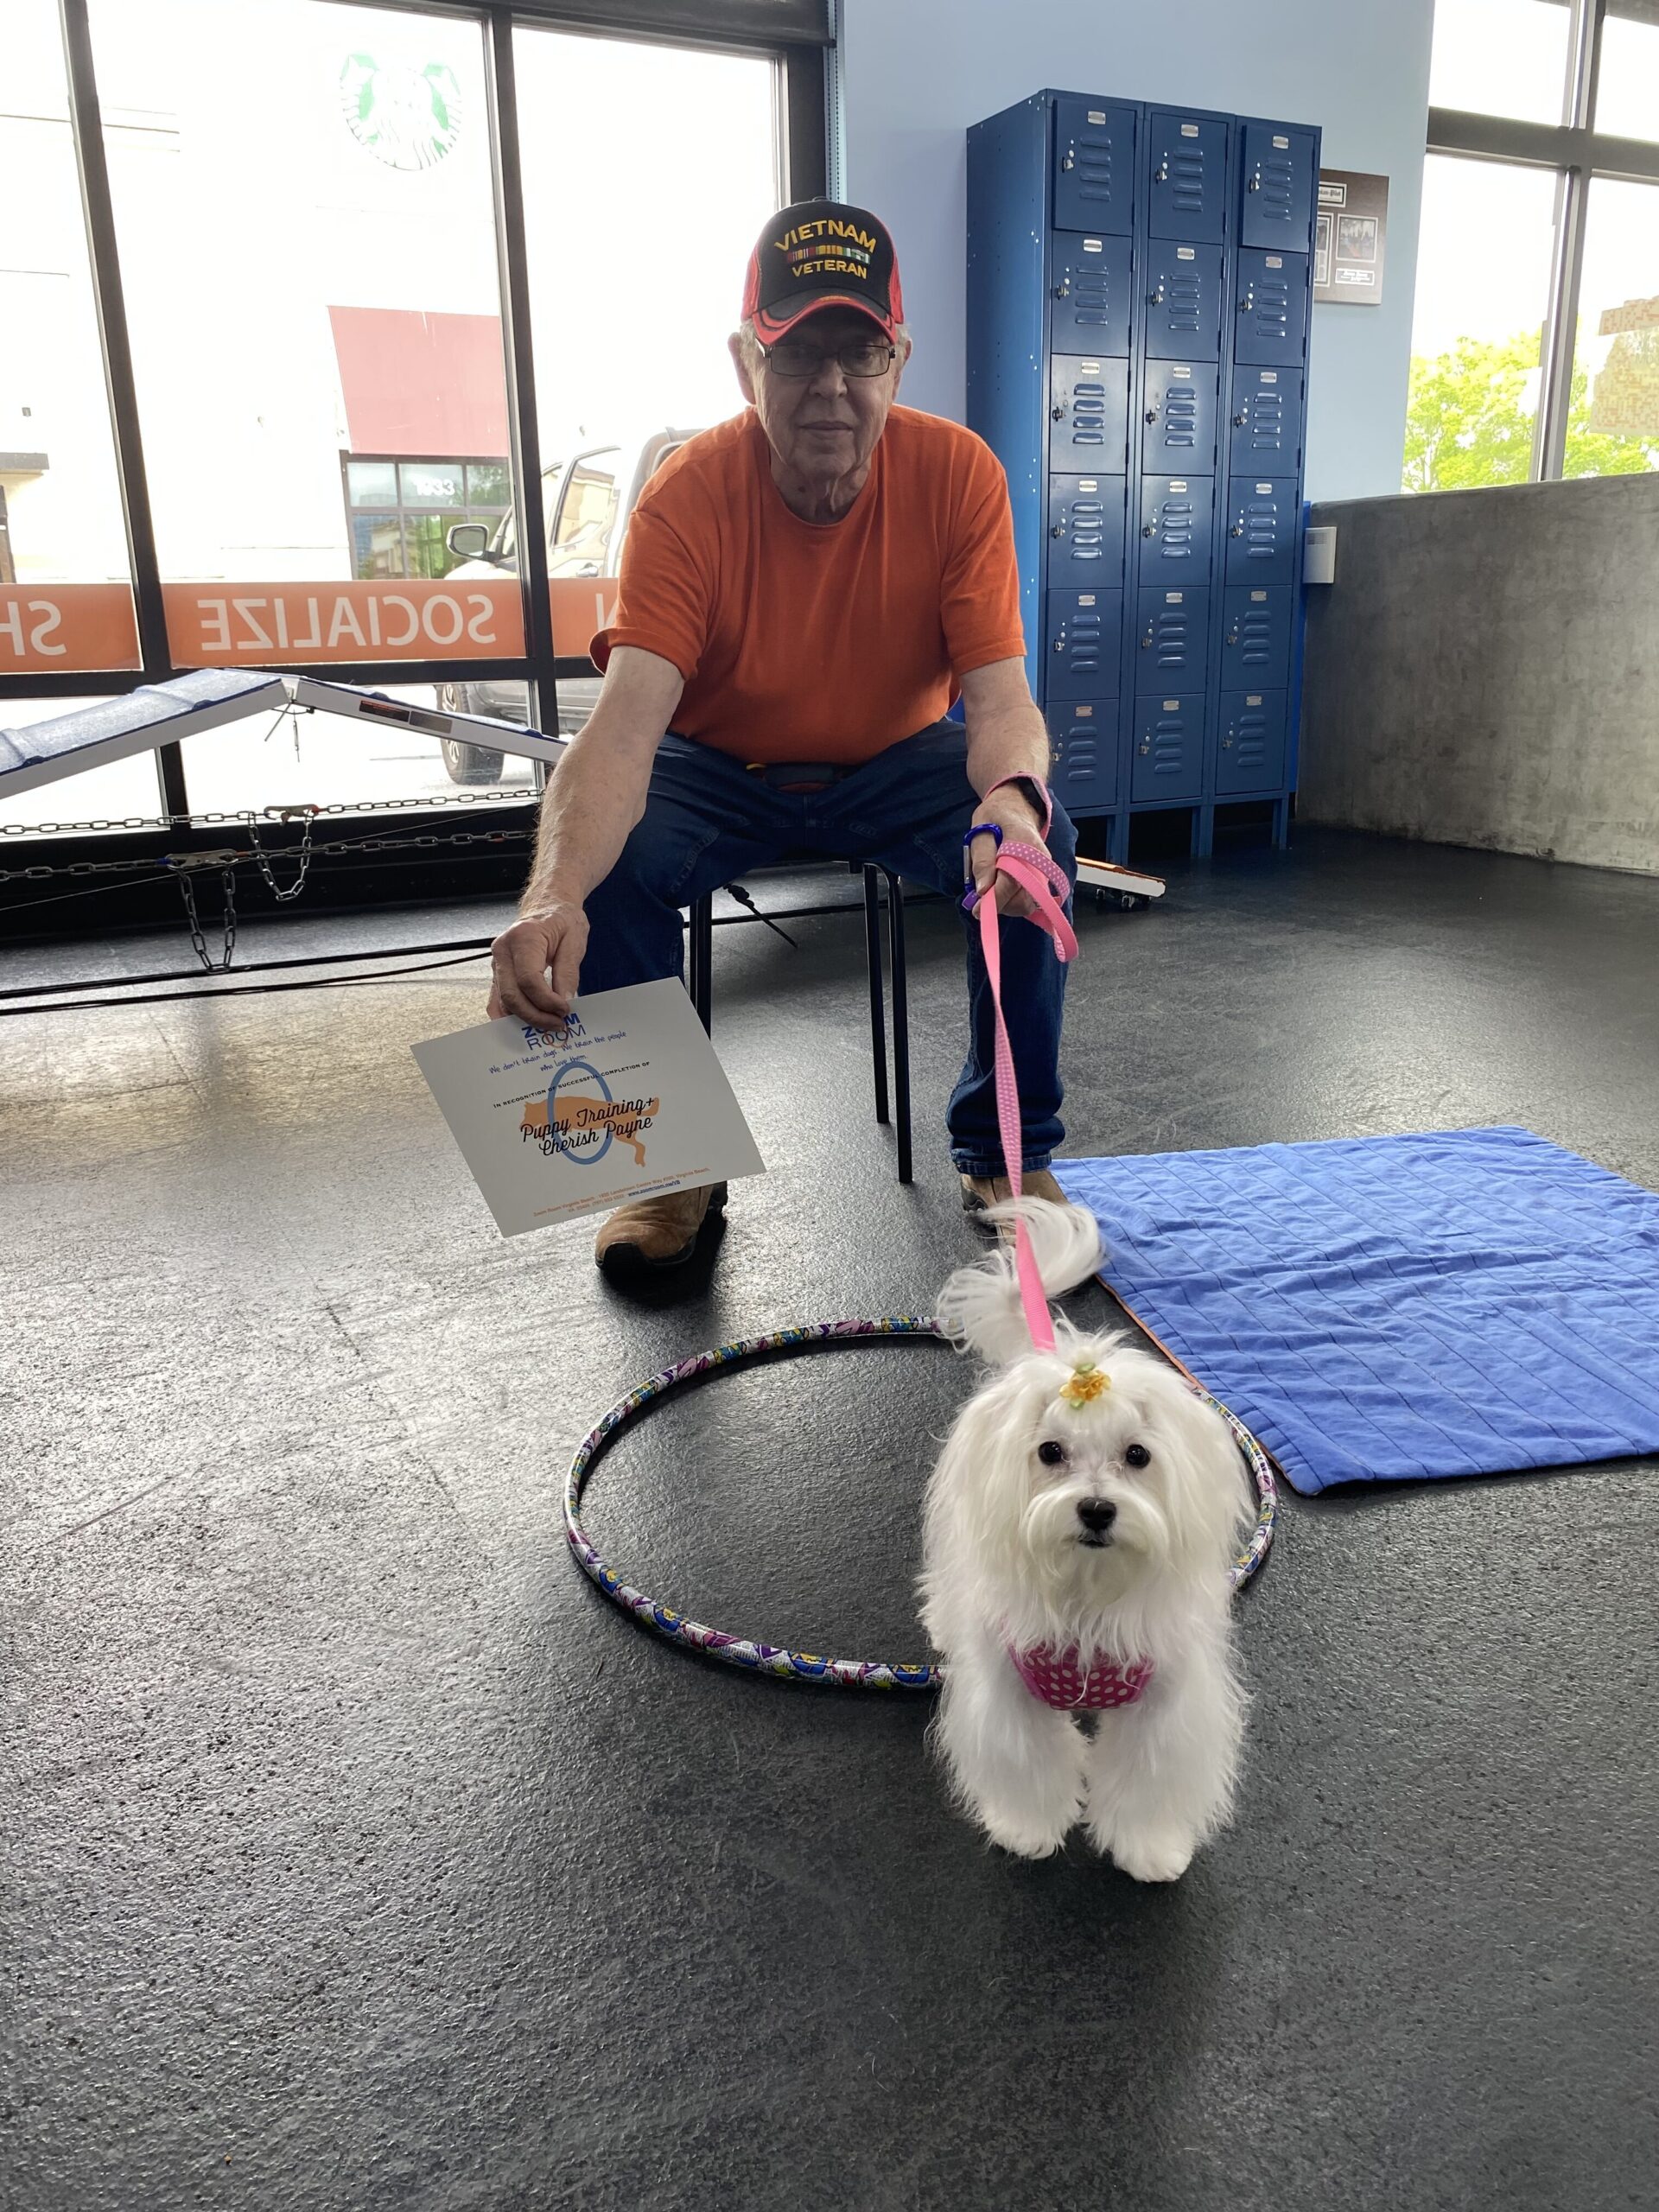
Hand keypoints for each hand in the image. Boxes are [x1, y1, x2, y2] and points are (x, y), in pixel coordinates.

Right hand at [487, 899, 588, 1024]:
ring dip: (525, 1019)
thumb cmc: (561, 919)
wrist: (548, 906)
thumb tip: (563, 1001)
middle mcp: (503, 950)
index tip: (565, 1010)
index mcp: (523, 938)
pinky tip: (529, 1022)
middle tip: (558, 1023)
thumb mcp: (575, 941)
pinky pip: (499, 1000)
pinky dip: (512, 1015)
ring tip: (548, 1023)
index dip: (546, 1001)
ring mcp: (497, 962)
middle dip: (535, 1015)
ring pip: (503, 1001)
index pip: (528, 980)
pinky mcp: (498, 973)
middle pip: (512, 995)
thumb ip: (568, 973)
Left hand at [967, 791, 1048, 917]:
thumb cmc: (996, 817)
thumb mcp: (980, 830)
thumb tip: (983, 890)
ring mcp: (1044, 871)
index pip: (1012, 882)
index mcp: (1024, 844)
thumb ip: (982, 860)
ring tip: (991, 888)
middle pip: (1024, 900)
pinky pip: (1029, 899)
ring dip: (1006, 905)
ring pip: (1027, 904)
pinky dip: (1012, 901)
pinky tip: (1001, 890)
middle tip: (982, 897)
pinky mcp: (1042, 878)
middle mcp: (1040, 861)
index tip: (977, 909)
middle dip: (1001, 905)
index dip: (994, 899)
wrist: (1016, 806)